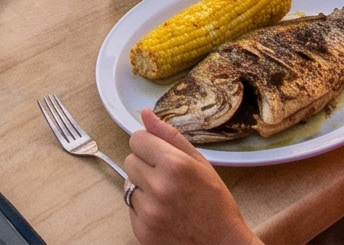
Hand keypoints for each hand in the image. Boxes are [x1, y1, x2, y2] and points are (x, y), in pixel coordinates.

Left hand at [128, 112, 259, 244]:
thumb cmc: (215, 204)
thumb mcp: (200, 163)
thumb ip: (170, 136)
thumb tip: (145, 113)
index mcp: (175, 165)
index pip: (137, 139)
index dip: (148, 146)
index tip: (160, 155)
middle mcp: (159, 187)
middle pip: (129, 160)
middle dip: (145, 166)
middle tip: (167, 179)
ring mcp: (149, 211)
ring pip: (127, 184)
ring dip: (142, 188)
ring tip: (167, 198)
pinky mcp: (142, 231)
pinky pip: (130, 208)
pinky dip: (143, 209)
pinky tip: (164, 213)